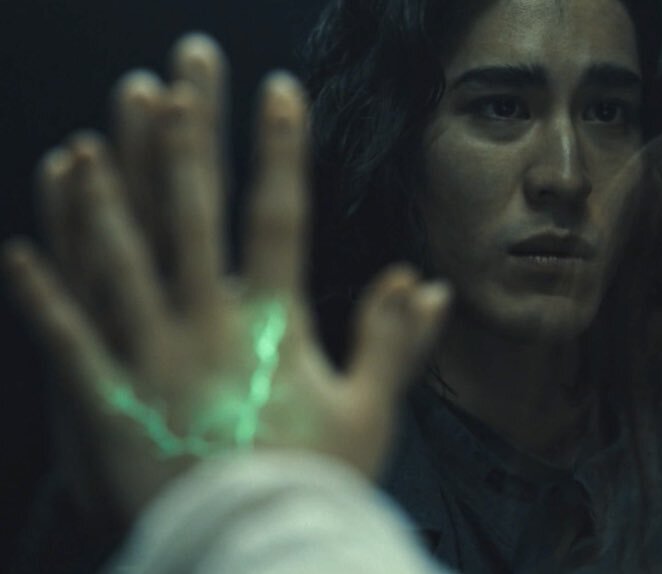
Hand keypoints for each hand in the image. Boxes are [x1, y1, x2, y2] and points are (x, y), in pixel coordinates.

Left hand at [2, 34, 448, 518]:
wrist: (258, 545)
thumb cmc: (318, 479)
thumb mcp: (371, 412)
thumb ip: (396, 342)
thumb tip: (423, 283)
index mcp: (274, 325)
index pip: (278, 218)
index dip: (280, 150)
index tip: (278, 89)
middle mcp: (208, 326)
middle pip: (193, 216)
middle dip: (190, 135)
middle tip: (183, 68)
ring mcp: (153, 360)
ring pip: (119, 264)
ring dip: (102, 197)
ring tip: (85, 139)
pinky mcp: (110, 403)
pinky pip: (67, 343)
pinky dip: (43, 297)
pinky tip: (18, 250)